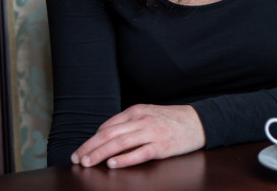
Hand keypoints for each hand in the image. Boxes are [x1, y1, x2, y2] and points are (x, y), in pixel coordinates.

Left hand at [71, 104, 205, 168]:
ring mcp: (152, 133)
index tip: (81, 151)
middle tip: (77, 159)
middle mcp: (142, 120)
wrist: (199, 122)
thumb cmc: (172, 119)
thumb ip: (129, 122)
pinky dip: (124, 159)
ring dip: (100, 154)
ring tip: (88, 163)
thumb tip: (106, 134)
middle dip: (90, 148)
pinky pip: (139, 154)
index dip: (91, 139)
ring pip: (120, 144)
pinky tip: (112, 164)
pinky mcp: (162, 147)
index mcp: (137, 111)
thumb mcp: (149, 113)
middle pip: (109, 135)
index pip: (108, 126)